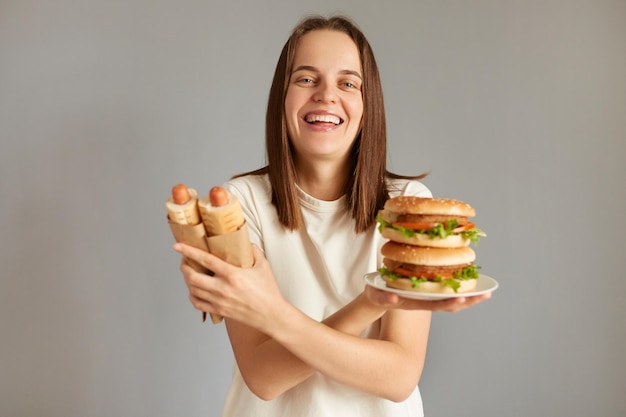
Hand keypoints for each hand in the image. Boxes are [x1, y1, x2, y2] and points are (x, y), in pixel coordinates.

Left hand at [173, 243, 285, 329]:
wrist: (271, 314)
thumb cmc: (268, 291)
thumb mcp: (263, 266)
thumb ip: (253, 251)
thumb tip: (245, 242)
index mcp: (232, 275)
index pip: (205, 260)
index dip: (189, 251)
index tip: (178, 246)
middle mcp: (223, 288)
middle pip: (192, 277)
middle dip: (184, 267)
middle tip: (185, 261)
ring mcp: (219, 301)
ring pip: (192, 290)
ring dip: (187, 281)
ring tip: (190, 273)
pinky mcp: (219, 311)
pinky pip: (197, 304)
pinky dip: (192, 296)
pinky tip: (195, 290)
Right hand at [364, 285, 491, 312]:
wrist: (377, 297)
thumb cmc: (378, 294)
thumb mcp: (378, 294)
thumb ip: (384, 297)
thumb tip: (394, 297)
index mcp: (415, 303)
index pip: (436, 304)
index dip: (450, 302)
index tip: (463, 298)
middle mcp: (425, 301)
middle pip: (450, 304)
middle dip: (468, 301)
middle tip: (486, 295)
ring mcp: (428, 297)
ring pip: (452, 299)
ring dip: (470, 296)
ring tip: (486, 291)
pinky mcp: (428, 290)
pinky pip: (448, 290)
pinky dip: (461, 287)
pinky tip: (473, 282)